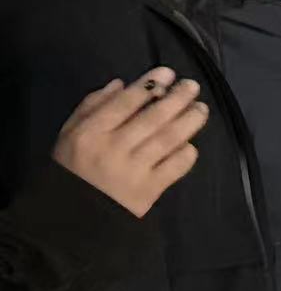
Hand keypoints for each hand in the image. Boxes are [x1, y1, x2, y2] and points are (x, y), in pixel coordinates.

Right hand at [52, 69, 208, 217]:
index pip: (125, 102)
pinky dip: (187, 153)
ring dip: (190, 121)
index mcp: (91, 132)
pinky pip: (175, 167)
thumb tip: (121, 83)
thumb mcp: (69, 135)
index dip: (150, 84)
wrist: (74, 217)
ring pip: (169, 139)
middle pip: (153, 117)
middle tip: (193, 87)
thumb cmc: (72, 169)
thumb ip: (91, 107)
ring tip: (201, 109)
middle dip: (178, 98)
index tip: (168, 73)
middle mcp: (114, 148)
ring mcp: (134, 170)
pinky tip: (191, 144)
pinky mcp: (149, 191)